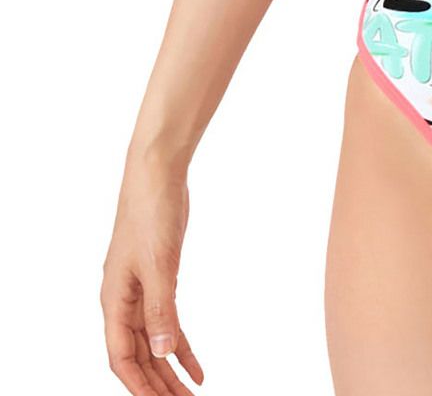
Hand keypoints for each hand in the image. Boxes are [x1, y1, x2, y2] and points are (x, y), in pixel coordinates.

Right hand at [101, 160, 203, 394]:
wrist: (157, 176)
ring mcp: (140, 291)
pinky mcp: (159, 279)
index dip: (140, 385)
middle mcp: (123, 301)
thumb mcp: (159, 264)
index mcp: (115, 301)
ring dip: (170, 371)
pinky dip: (181, 345)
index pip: (122, 357)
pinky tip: (196, 365)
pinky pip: (168, 322)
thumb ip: (161, 309)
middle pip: (138, 356)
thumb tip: (163, 353)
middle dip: (157, 385)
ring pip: (154, 343)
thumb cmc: (151, 215)